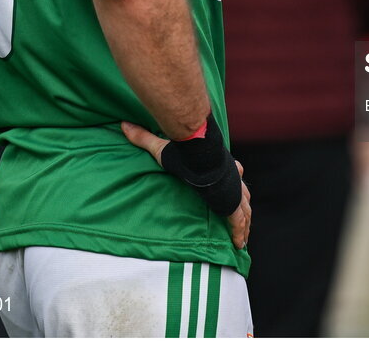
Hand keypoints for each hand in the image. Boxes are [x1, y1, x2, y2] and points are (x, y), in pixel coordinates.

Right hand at [121, 121, 251, 248]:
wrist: (197, 151)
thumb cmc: (184, 149)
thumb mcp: (162, 146)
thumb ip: (144, 138)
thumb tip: (124, 125)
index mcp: (218, 165)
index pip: (232, 172)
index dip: (235, 178)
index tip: (236, 182)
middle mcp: (229, 178)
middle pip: (242, 194)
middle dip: (243, 206)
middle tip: (243, 219)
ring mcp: (232, 190)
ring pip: (244, 209)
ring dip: (244, 222)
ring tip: (241, 237)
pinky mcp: (231, 201)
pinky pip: (238, 220)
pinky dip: (239, 232)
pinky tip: (239, 244)